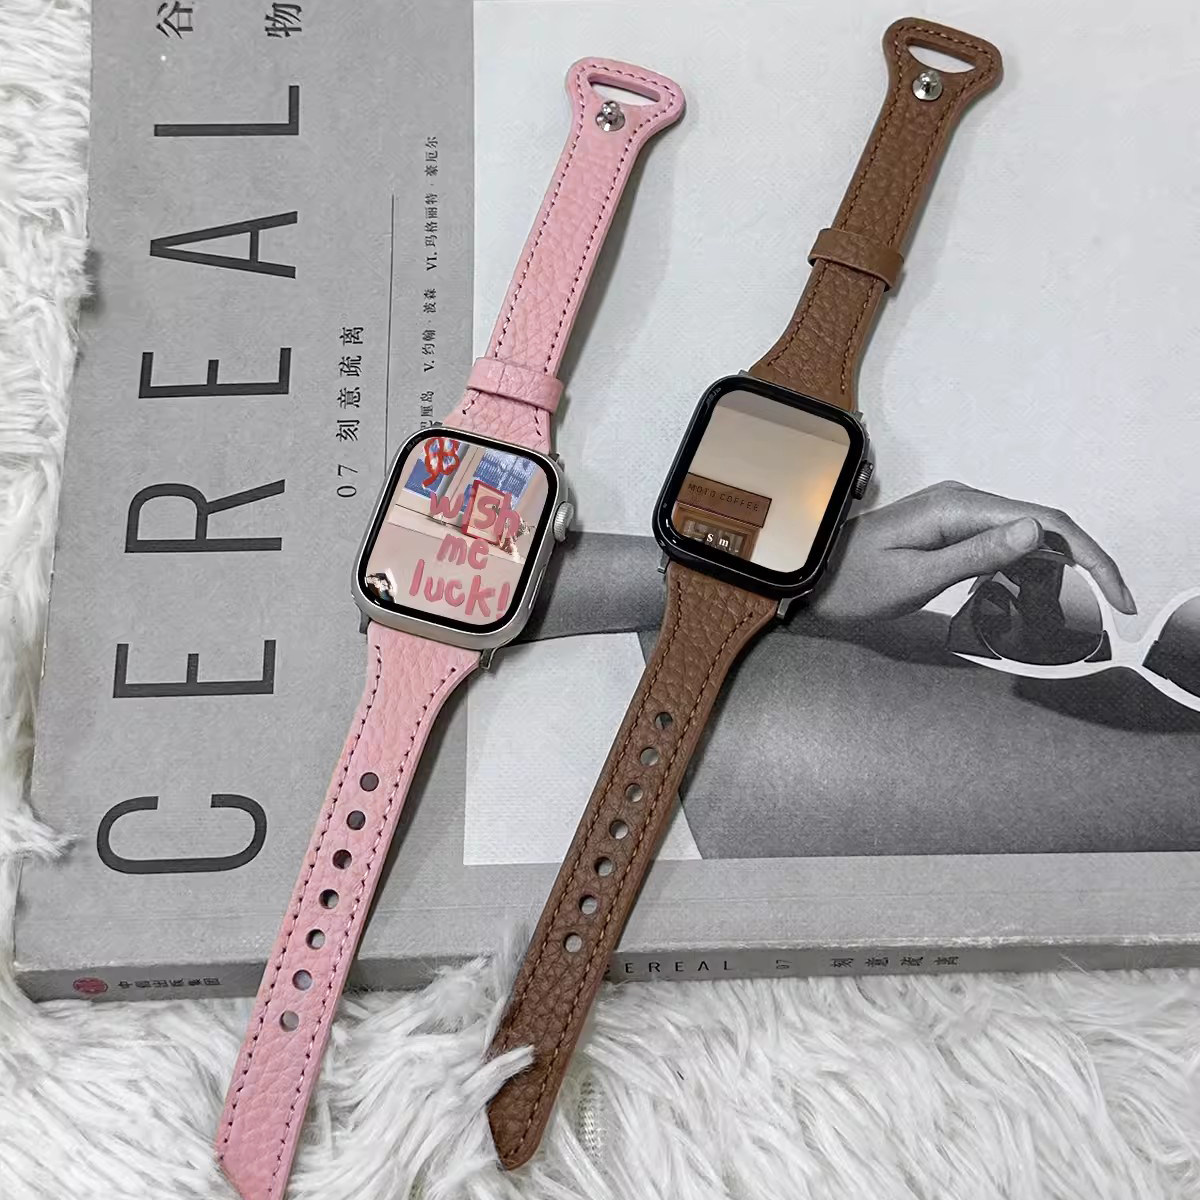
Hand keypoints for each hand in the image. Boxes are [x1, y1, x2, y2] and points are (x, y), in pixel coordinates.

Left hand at [808, 480, 1135, 623]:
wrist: (809, 581)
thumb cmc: (853, 584)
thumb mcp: (916, 577)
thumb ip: (976, 555)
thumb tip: (1037, 531)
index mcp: (958, 507)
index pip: (1047, 522)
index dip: (1092, 557)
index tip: (1119, 598)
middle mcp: (963, 501)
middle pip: (1044, 527)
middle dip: (1077, 570)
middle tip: (1095, 614)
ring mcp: (956, 514)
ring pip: (1025, 539)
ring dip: (1046, 576)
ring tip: (1046, 616)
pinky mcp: (949, 530)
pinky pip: (1000, 546)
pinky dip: (1018, 574)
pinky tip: (1017, 602)